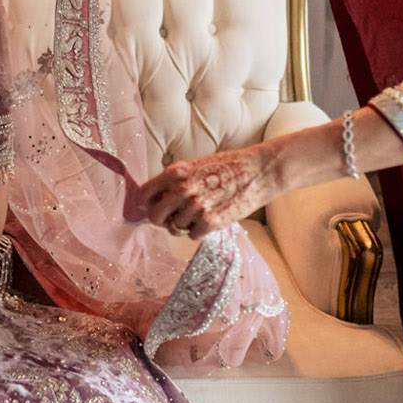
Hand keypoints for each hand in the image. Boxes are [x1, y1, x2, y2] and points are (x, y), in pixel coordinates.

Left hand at [139, 144, 277, 238]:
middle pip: (155, 216)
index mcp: (175, 173)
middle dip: (162, 220)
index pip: (145, 194)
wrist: (258, 171)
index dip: (148, 204)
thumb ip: (175, 182)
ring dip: (186, 224)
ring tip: (202, 212)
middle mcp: (182, 190)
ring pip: (176, 228)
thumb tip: (157, 200)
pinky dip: (200, 231)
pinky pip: (193, 235)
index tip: (155, 207)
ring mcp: (196, 207)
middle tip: (173, 218)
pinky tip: (212, 217)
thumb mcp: (194, 166)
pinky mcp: (211, 222)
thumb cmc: (227, 167)